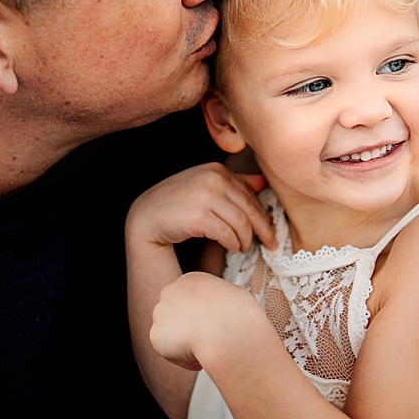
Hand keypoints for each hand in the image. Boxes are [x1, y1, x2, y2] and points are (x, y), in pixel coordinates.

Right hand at [127, 163, 274, 253]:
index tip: (271, 231)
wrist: (147, 215)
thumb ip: (234, 184)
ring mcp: (204, 196)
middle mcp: (212, 179)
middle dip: (263, 229)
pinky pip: (226, 233)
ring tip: (243, 247)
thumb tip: (263, 182)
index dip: (264, 215)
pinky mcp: (198, 216)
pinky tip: (232, 248)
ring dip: (245, 239)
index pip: (249, 194)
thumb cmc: (179, 202)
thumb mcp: (206, 187)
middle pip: (249, 208)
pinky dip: (232, 243)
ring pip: (240, 222)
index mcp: (217, 170)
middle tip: (270, 244)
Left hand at [150, 271, 268, 370]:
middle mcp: (170, 292)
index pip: (189, 300)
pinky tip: (199, 360)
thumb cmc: (238, 314)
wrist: (227, 330)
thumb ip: (218, 303)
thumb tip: (222, 314)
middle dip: (187, 329)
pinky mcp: (156, 335)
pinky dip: (183, 360)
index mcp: (191, 280)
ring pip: (171, 334)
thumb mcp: (234, 297)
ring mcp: (160, 312)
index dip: (201, 317)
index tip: (212, 328)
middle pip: (176, 315)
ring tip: (206, 351)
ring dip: (184, 344)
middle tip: (206, 343)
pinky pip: (169, 353)